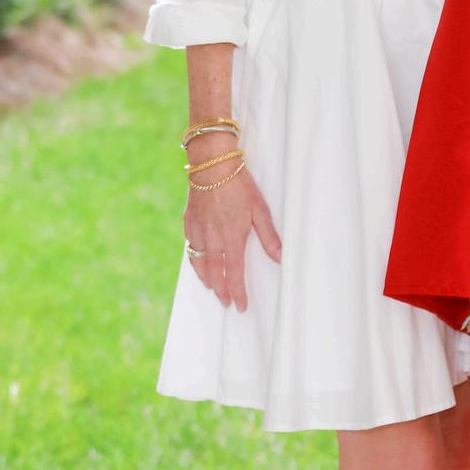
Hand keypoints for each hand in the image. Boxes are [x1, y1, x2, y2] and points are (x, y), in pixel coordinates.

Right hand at [181, 133, 281, 312]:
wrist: (212, 164)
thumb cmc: (239, 184)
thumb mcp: (260, 209)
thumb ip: (269, 236)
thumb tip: (280, 258)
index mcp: (232, 237)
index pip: (235, 274)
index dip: (238, 292)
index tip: (241, 305)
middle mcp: (213, 239)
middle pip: (214, 274)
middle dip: (221, 291)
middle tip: (226, 302)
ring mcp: (198, 231)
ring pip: (199, 264)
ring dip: (206, 279)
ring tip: (212, 288)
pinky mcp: (188, 221)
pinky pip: (190, 247)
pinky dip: (194, 260)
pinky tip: (199, 262)